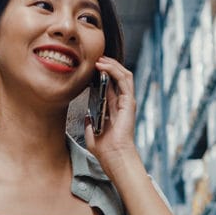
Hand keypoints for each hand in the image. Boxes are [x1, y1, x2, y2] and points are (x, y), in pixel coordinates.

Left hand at [84, 56, 141, 176]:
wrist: (114, 156)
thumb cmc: (105, 149)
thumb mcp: (92, 134)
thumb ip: (89, 124)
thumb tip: (86, 116)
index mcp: (113, 109)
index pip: (110, 85)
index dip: (101, 74)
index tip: (89, 67)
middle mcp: (122, 103)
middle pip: (117, 77)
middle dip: (107, 65)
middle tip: (95, 58)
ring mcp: (127, 102)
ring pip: (123, 75)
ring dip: (111, 64)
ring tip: (99, 58)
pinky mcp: (129, 102)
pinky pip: (124, 80)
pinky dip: (114, 70)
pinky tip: (103, 66)